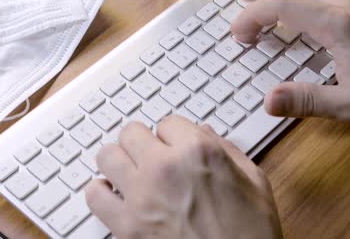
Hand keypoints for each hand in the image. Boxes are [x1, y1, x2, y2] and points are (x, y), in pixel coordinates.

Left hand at [85, 116, 282, 238]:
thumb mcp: (255, 183)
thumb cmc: (252, 236)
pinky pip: (94, 195)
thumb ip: (227, 151)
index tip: (175, 146)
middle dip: (143, 143)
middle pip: (131, 132)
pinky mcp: (126, 228)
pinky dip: (101, 193)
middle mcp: (165, 169)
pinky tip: (115, 196)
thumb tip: (205, 133)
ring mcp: (141, 197)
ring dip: (119, 162)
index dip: (174, 135)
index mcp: (199, 152)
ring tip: (131, 172)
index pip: (167, 122)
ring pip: (107, 156)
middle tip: (152, 156)